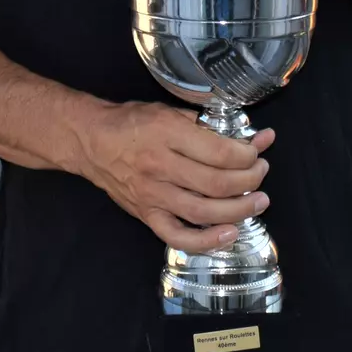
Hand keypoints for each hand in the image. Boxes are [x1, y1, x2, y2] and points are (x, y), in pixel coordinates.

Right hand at [77, 101, 273, 252]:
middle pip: (217, 183)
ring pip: (203, 211)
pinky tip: (228, 234)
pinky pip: (178, 236)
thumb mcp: (169, 111)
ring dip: (239, 210)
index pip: (219, 152)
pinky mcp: (146, 215)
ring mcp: (153, 195)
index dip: (247, 155)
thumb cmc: (132, 122)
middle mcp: (160, 166)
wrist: (90, 141)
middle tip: (261, 172)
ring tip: (258, 201)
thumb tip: (250, 137)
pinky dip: (206, 241)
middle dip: (250, 180)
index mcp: (167, 133)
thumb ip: (207, 125)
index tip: (257, 150)